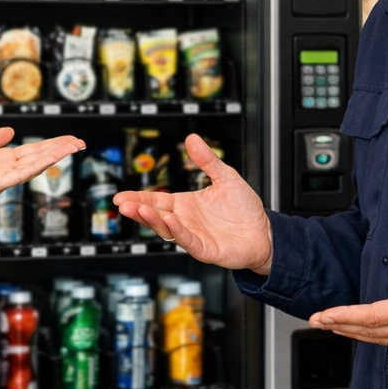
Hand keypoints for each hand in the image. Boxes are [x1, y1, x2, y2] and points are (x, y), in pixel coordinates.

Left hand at [0, 127, 84, 204]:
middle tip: (80, 142)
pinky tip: (50, 158)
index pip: (33, 150)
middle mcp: (6, 169)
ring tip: (73, 147)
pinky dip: (38, 165)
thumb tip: (10, 131)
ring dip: (55, 156)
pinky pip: (21, 173)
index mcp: (2, 159)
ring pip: (35, 165)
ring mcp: (4, 177)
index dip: (51, 145)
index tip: (68, 139)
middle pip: (39, 157)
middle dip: (60, 149)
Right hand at [112, 133, 272, 272]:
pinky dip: (178, 231)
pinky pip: (188, 240)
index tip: (121, 196)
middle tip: (122, 204)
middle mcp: (186, 221)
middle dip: (138, 210)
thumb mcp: (225, 177)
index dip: (138, 199)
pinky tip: (170, 221)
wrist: (266, 232)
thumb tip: (191, 139)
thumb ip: (207, 160)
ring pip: (167, 229)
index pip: (157, 201)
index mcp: (186, 205)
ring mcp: (194, 236)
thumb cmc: (245, 209)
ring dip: (152, 220)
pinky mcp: (205, 249)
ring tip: (139, 210)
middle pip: (156, 215)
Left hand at [308, 246, 387, 344]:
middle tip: (316, 321)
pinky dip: (372, 337)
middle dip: (340, 326)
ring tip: (333, 327)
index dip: (345, 315)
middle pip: (370, 331)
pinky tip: (366, 333)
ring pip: (380, 339)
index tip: (324, 314)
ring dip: (353, 333)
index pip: (373, 316)